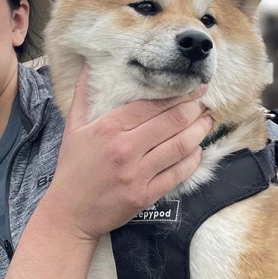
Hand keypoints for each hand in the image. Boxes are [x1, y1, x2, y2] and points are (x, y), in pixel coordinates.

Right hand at [40, 64, 212, 243]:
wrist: (69, 213)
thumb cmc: (71, 169)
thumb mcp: (72, 128)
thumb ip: (84, 95)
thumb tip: (91, 65)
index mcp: (108, 128)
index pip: (152, 104)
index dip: (178, 94)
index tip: (193, 87)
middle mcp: (125, 149)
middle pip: (172, 122)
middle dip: (195, 109)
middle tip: (205, 102)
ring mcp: (137, 174)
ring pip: (181, 146)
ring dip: (199, 131)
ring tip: (207, 122)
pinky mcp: (145, 195)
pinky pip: (178, 173)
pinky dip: (193, 159)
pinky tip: (198, 150)